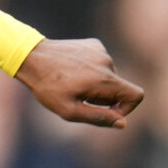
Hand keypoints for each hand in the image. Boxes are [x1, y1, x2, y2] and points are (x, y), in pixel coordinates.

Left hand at [12, 37, 143, 128]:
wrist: (31, 57)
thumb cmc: (48, 87)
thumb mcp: (70, 111)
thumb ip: (99, 118)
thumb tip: (122, 123)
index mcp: (105, 79)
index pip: (136, 95)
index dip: (127, 109)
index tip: (108, 113)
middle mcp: (107, 62)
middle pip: (119, 88)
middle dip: (104, 99)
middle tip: (79, 98)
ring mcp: (101, 51)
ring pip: (108, 77)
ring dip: (96, 85)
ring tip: (72, 84)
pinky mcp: (94, 44)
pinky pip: (100, 64)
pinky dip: (91, 71)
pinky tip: (72, 71)